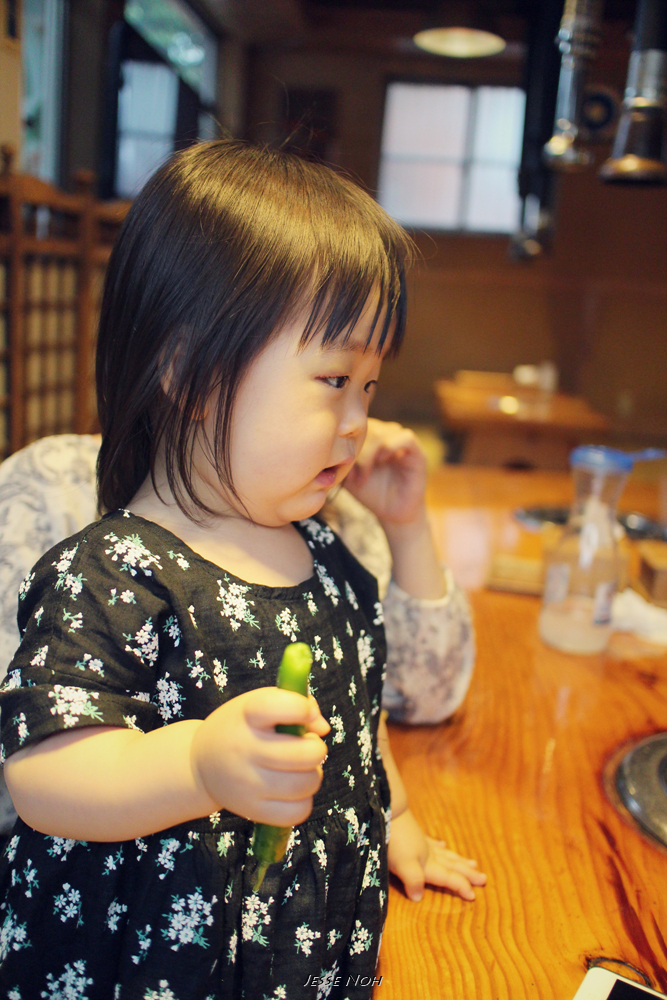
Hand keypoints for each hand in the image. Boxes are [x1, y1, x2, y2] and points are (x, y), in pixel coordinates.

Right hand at [191, 688, 329, 825]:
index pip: (277, 706)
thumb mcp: (259, 703)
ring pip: (306, 783)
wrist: (200, 764)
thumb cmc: (241, 727)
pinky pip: (298, 811)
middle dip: (316, 748)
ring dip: (313, 774)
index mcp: (248, 715)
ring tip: (299, 768)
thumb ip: (296, 703)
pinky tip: (292, 789)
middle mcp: (245, 749)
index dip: (301, 708)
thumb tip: (322, 728)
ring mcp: (248, 783)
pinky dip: (303, 800)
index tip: (305, 712)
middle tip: (307, 746)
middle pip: (304, 754)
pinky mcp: (253, 811)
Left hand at [343, 419, 427, 526]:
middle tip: (351, 475)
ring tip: (363, 476)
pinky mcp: (417, 452)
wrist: (392, 514)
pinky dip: (390, 447)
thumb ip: (341, 458)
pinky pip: (406, 437)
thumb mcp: (349, 474)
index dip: (345, 442)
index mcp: (370, 437)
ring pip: (383, 431)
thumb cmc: (371, 493)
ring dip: (369, 453)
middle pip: (368, 427)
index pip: (356, 425)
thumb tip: (328, 445)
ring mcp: (402, 442)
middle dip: (356, 451)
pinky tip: (381, 462)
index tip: (339, 466)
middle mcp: (387, 435)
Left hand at [388, 808, 486, 902]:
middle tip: (483, 878)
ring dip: (458, 860)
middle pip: (452, 865)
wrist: (387, 810)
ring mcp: (421, 842)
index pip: (448, 877)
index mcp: (427, 864)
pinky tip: (442, 845)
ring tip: (472, 863)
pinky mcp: (413, 833)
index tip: (474, 896)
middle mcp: (428, 854)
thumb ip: (414, 880)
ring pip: (445, 854)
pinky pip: (431, 842)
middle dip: (467, 873)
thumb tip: (419, 898)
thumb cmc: (394, 841)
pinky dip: (438, 846)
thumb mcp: (403, 865)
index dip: (460, 886)